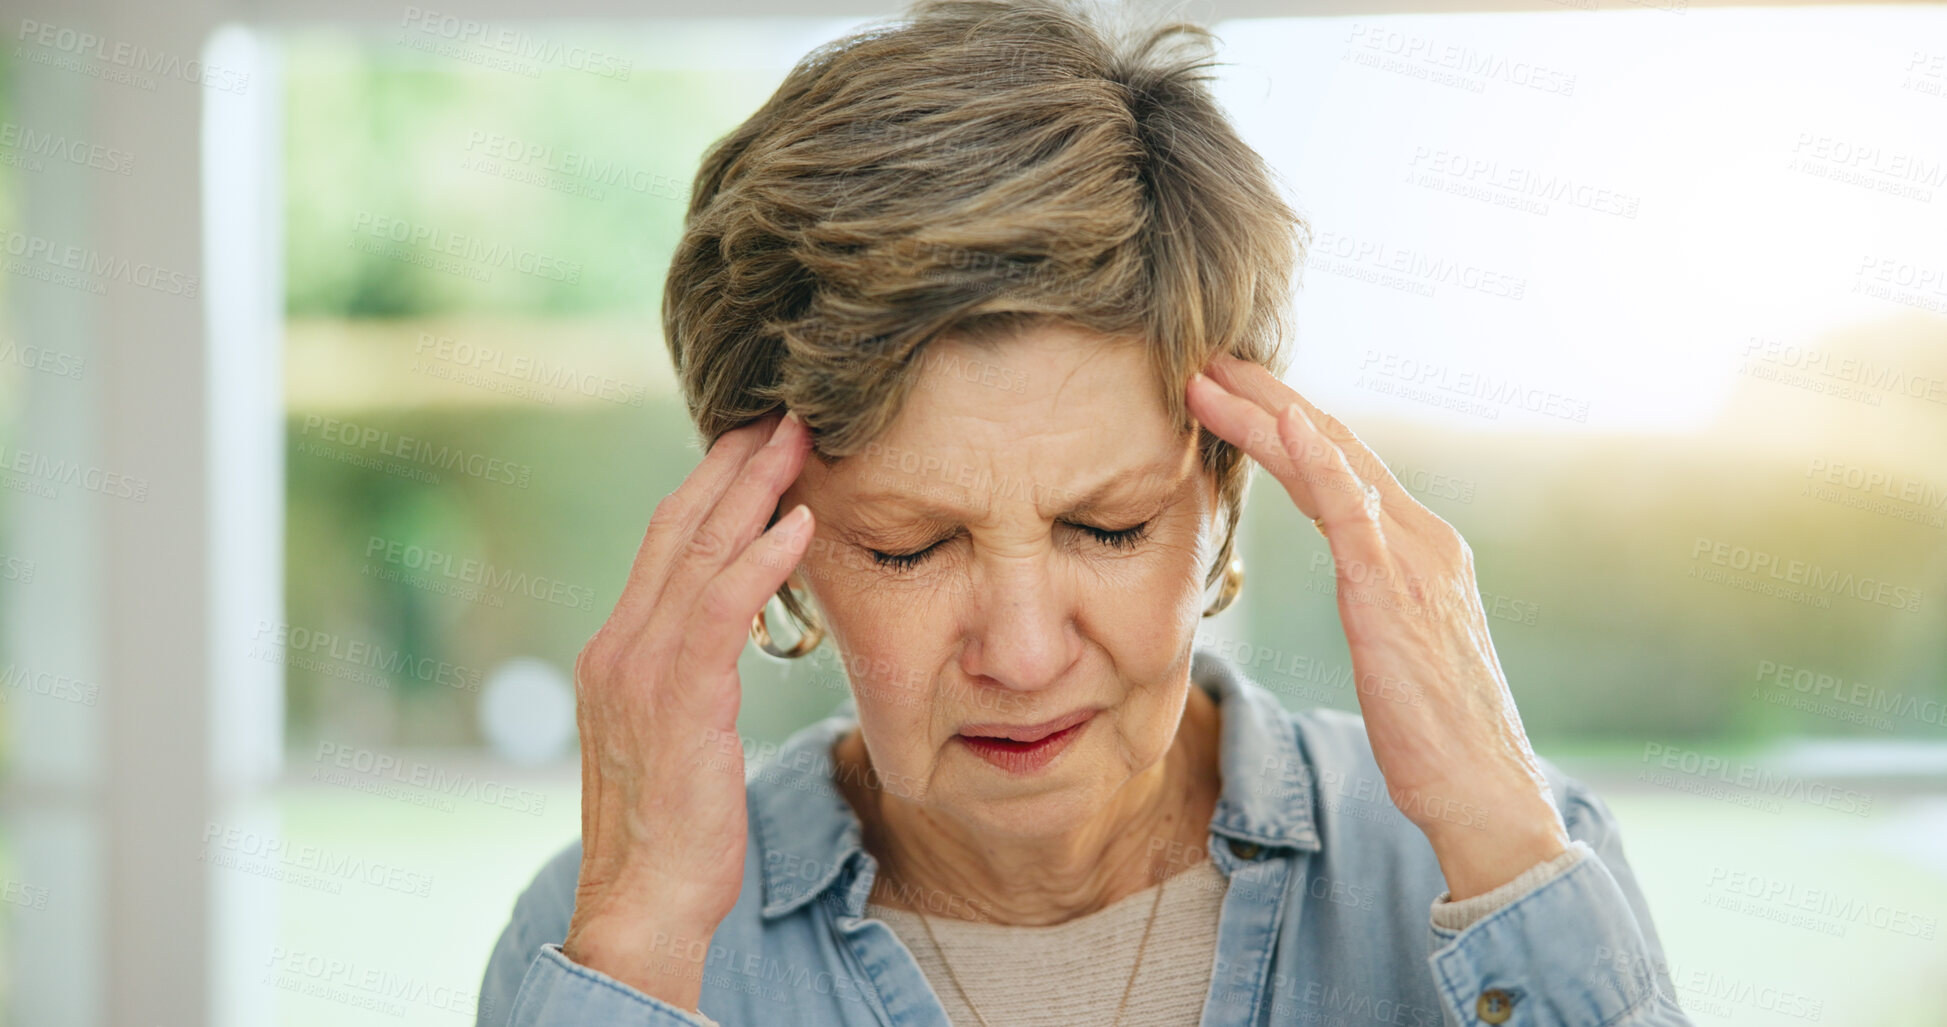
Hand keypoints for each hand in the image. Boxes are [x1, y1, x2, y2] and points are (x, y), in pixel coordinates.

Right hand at [561, 410, 814, 1008]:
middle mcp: (619, 644)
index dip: (708, 488)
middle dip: (730, 466)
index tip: (751, 443)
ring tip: (797, 440)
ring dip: (753, 489)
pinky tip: (799, 523)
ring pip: (698, 552)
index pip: (662, 544)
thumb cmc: (673, 830)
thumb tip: (723, 640)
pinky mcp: (676, 695)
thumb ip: (690, 675)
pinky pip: (721, 607)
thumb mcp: (676, 735)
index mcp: (617, 650)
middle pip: (676, 527)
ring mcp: (641, 667)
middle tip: (779, 413)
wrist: (642, 900)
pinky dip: (760, 558)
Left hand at [1186, 355, 1568, 899]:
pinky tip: (1281, 423)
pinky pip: (1352, 510)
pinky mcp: (1395, 591)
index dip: (1285, 422)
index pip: (1342, 465)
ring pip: (1330, 462)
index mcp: (1420, 548)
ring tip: (1208, 379)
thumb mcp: (1398, 647)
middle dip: (1267, 397)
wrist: (1482, 790)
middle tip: (1206, 359)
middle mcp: (1422, 538)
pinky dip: (1316, 461)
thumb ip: (1377, 597)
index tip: (1231, 391)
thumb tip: (1355, 582)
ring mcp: (1412, 559)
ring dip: (1264, 414)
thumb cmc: (1434, 735)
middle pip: (1333, 445)